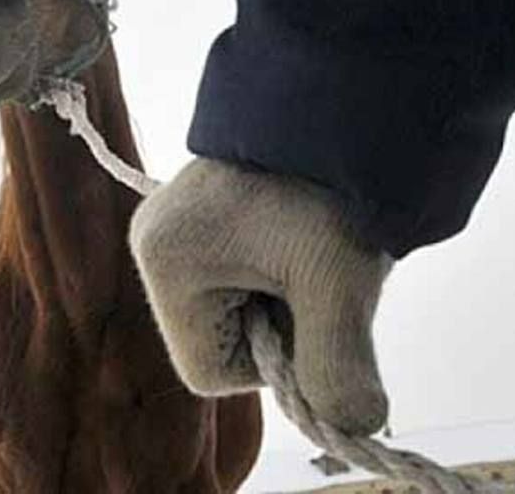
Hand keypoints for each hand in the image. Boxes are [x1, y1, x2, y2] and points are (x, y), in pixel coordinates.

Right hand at [129, 158, 391, 434]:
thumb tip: (359, 425)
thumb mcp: (338, 280)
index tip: (316, 306)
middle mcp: (155, 243)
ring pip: (238, 307)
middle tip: (324, 267)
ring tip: (320, 240)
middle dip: (285, 322)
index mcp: (165, 262)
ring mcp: (176, 222)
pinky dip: (286, 266)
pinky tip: (309, 229)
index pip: (212, 372)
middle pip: (223, 340)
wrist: (346, 89)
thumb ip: (339, 365)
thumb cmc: (330, 180)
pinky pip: (243, 270)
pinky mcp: (204, 208)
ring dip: (290, 293)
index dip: (275, 361)